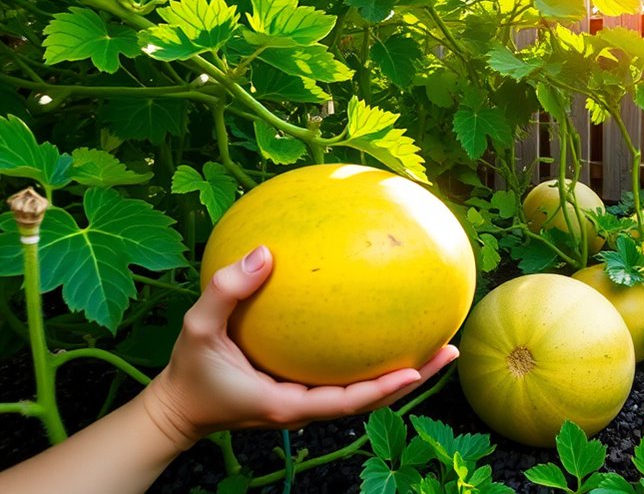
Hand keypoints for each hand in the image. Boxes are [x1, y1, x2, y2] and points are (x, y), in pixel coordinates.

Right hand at [140, 246, 458, 448]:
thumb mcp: (197, 327)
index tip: (416, 369)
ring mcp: (307, 403)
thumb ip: (226, 291)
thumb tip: (263, 251)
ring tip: (437, 343)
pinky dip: (371, 362)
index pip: (347, 403)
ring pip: (364, 393)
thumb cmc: (187, 372)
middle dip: (413, 378)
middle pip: (371, 400)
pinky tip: (383, 329)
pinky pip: (345, 378)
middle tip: (449, 351)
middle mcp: (306, 408)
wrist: (176, 409)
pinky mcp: (302, 392)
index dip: (383, 389)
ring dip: (402, 372)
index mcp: (287, 404)